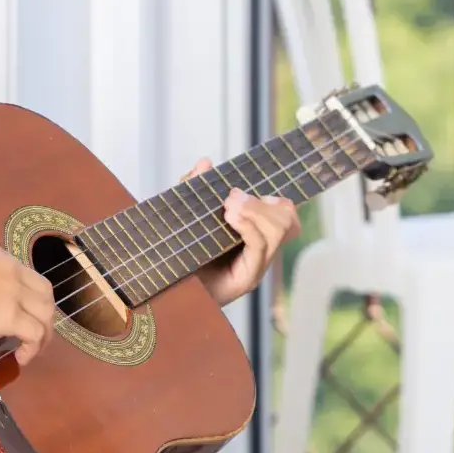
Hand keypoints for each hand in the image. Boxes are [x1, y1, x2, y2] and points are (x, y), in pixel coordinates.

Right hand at [0, 240, 57, 364]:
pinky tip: (22, 357)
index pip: (21, 272)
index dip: (23, 293)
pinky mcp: (11, 316)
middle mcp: (11, 268)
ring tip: (34, 348)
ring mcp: (14, 292)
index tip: (15, 309)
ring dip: (44, 331)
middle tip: (36, 329)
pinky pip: (34, 334)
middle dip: (43, 311)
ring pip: (45, 312)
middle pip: (43, 290)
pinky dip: (34, 347)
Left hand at [185, 160, 300, 303]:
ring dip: (256, 211)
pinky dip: (248, 227)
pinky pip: (260, 247)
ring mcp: (256, 266)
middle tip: (232, 197)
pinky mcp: (246, 279)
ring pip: (279, 231)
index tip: (244, 189)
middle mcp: (261, 251)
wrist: (165, 289)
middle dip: (262, 203)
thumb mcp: (187, 214)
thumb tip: (205, 163)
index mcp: (254, 234)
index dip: (278, 199)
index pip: (287, 214)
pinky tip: (230, 218)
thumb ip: (195, 189)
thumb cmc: (179, 254)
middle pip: (288, 219)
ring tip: (229, 207)